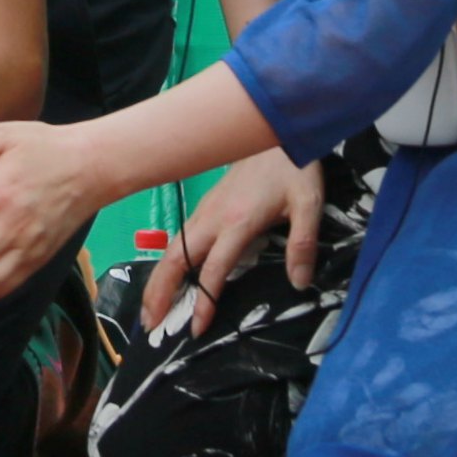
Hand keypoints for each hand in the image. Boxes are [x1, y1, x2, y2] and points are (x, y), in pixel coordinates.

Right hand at [146, 148, 326, 334]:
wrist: (273, 128)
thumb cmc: (292, 167)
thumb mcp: (308, 204)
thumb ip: (302, 244)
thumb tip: (299, 283)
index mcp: (236, 222)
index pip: (214, 269)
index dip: (205, 300)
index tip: (197, 328)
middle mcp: (212, 219)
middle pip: (176, 259)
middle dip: (159, 292)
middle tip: (149, 324)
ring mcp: (205, 212)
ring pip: (172, 249)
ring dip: (158, 280)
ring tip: (149, 309)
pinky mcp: (205, 208)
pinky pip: (178, 240)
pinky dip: (167, 264)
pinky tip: (166, 278)